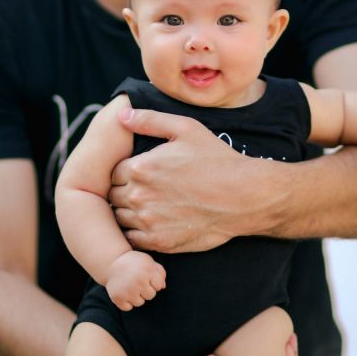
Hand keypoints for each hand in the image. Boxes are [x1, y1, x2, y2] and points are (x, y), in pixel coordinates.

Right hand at [105, 250, 165, 310]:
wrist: (111, 262)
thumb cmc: (134, 262)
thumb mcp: (148, 261)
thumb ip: (160, 272)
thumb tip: (163, 287)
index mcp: (148, 269)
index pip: (159, 286)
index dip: (154, 282)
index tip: (147, 277)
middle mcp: (139, 280)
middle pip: (151, 295)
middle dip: (146, 290)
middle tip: (137, 281)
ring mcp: (128, 290)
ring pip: (140, 303)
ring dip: (136, 296)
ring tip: (130, 285)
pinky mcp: (117, 297)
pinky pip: (128, 307)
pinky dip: (126, 302)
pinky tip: (124, 291)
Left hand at [109, 108, 272, 252]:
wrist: (244, 196)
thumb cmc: (217, 159)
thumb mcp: (186, 128)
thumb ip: (150, 120)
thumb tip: (121, 114)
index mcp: (141, 167)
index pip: (112, 171)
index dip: (124, 171)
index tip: (139, 172)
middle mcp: (139, 196)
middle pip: (113, 195)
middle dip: (124, 190)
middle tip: (144, 188)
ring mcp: (148, 221)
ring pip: (119, 218)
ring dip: (128, 211)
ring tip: (149, 205)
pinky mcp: (159, 241)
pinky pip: (131, 239)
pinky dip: (136, 231)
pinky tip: (153, 221)